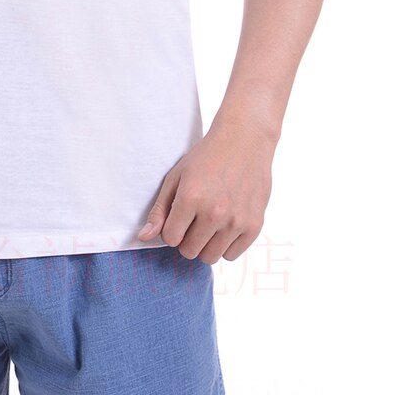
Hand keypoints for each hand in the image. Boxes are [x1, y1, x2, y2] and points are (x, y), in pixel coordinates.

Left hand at [136, 118, 274, 263]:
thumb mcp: (176, 176)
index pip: (170, 238)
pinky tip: (225, 224)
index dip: (171, 228)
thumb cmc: (206, 157)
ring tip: (209, 222)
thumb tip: (144, 237)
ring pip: (209, 257)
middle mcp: (214, 213)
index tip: (179, 215)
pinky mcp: (254, 226)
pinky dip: (225, 245)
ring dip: (205, 244)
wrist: (244, 140)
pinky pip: (231, 255)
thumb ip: (160, 209)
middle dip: (186, 238)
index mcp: (191, 198)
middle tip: (194, 218)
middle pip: (189, 251)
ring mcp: (236, 221)